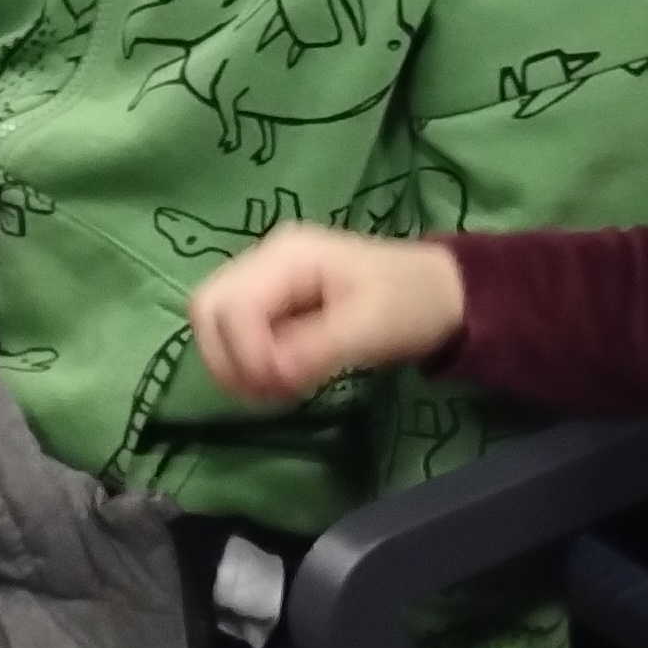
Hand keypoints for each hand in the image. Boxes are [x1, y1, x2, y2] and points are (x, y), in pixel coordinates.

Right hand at [187, 224, 467, 404]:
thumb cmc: (411, 303)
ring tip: (277, 388)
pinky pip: (234, 332)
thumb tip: (271, 376)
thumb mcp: (370, 328)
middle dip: (229, 359)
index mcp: (287, 255)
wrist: (440, 293)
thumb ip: (315, 349)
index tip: (281, 385)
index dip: (245, 354)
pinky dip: (246, 362)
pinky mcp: (270, 300)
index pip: (231, 305)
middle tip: (271, 392)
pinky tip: (280, 378)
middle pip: (208, 309)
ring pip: (213, 322)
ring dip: (234, 364)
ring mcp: (264, 278)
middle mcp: (265, 259)